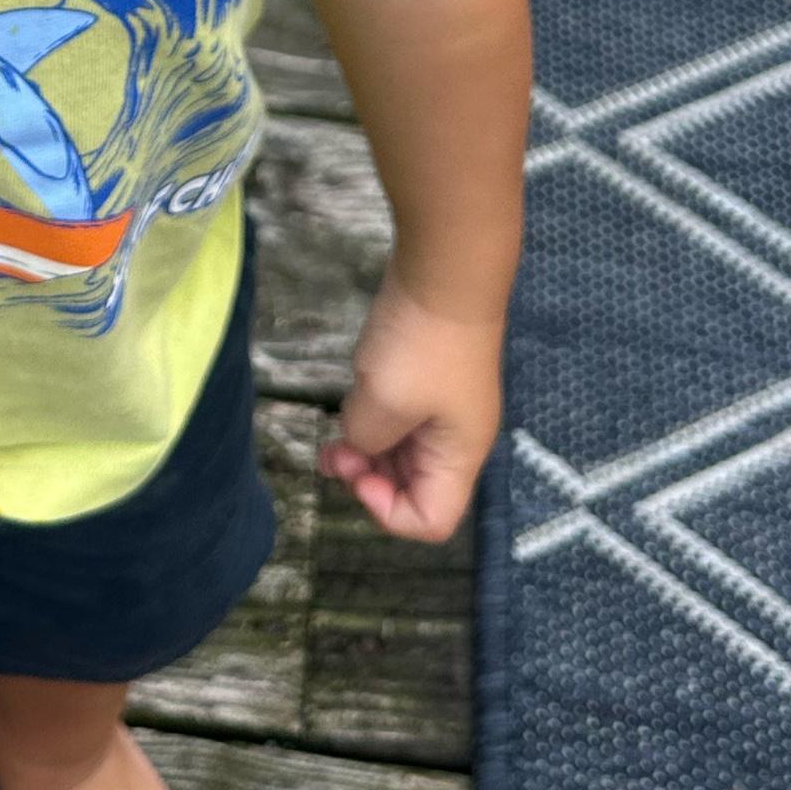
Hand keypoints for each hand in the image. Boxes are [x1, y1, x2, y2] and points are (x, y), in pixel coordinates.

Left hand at [316, 277, 503, 542]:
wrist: (447, 268)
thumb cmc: (420, 343)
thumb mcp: (382, 402)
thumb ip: (364, 440)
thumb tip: (360, 444)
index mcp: (458, 456)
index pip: (431, 520)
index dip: (385, 511)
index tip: (355, 472)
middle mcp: (458, 438)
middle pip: (415, 488)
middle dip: (369, 479)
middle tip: (332, 452)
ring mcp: (446, 404)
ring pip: (404, 451)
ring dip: (368, 449)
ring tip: (333, 430)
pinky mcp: (431, 375)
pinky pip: (401, 416)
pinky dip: (374, 417)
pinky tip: (355, 394)